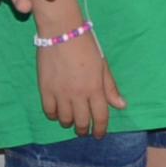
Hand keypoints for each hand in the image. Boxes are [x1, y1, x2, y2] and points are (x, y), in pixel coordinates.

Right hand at [33, 23, 122, 137]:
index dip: (100, 130)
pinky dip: (54, 115)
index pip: (100, 117)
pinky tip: (57, 113)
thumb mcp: (102, 65)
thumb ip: (110, 87)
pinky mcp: (45, 89)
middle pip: (82, 122)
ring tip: (70, 121)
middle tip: (83, 130)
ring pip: (65, 120)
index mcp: (95, 88)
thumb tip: (121, 106)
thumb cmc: (85, 45)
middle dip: (84, 130)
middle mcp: (78, 94)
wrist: (61, 31)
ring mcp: (60, 93)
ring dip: (69, 124)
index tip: (98, 135)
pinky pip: (49, 111)